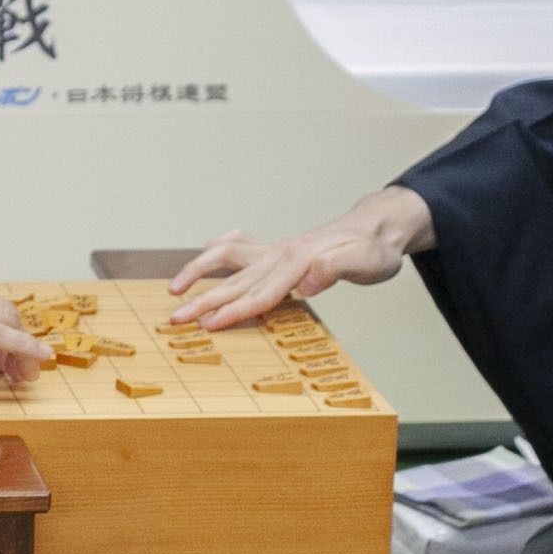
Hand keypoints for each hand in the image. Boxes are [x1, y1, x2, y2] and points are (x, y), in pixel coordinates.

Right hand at [165, 190, 434, 330]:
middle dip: (204, 300)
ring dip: (198, 272)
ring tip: (174, 289)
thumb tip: (308, 282)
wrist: (378, 230)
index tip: (209, 323)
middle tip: (176, 318)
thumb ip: (335, 268)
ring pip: (227, 260)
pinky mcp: (276, 251)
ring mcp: (275, 251)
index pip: (261, 293)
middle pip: (236, 282)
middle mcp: (280, 254)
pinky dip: (216, 251)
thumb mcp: (366, 261)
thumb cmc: (374, 250)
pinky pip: (239, 246)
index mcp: (298, 261)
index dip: (234, 310)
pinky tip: (203, 259)